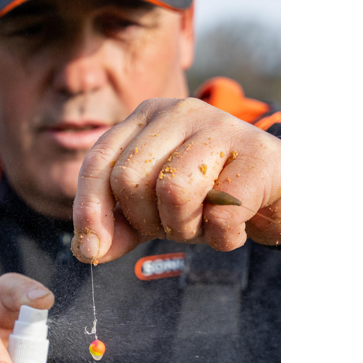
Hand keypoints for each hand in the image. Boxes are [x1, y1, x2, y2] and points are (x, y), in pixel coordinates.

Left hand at [71, 97, 280, 262]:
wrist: (275, 189)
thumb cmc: (208, 195)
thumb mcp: (154, 209)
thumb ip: (117, 227)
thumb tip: (87, 250)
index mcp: (145, 117)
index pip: (98, 162)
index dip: (89, 209)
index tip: (91, 249)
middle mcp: (179, 111)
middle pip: (130, 179)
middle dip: (147, 220)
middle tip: (176, 224)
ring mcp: (220, 126)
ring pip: (172, 191)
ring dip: (186, 228)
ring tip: (204, 222)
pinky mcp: (256, 155)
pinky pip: (220, 214)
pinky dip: (222, 237)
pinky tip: (233, 227)